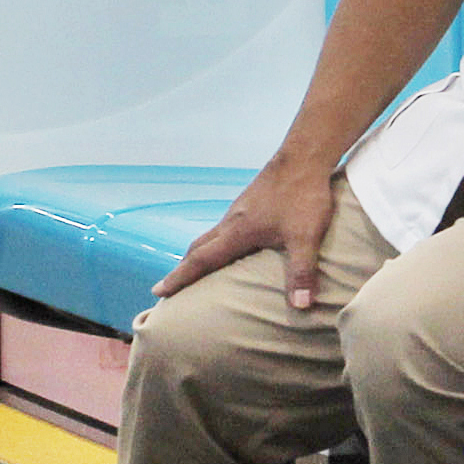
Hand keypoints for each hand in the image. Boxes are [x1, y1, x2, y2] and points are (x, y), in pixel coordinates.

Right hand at [152, 152, 338, 310]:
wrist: (306, 155)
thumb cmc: (302, 196)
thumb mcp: (305, 237)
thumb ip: (301, 271)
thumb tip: (301, 307)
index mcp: (237, 232)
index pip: (200, 259)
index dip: (180, 278)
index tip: (158, 291)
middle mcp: (232, 220)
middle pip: (198, 246)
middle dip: (184, 268)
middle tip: (170, 286)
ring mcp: (240, 209)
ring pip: (212, 235)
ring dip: (200, 254)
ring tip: (198, 270)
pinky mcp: (252, 201)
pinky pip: (226, 227)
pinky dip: (218, 242)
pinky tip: (232, 246)